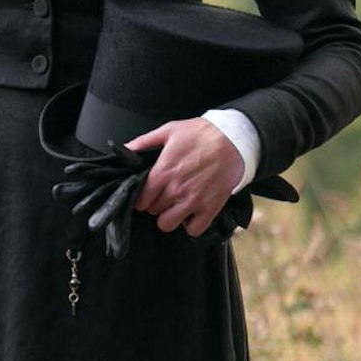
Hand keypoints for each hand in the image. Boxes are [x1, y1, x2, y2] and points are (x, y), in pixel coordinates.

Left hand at [125, 118, 243, 237]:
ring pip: (167, 224)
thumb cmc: (202, 133)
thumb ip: (144, 142)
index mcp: (163, 172)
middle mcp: (176, 190)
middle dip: (155, 204)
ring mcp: (193, 201)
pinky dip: (190, 225)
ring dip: (168, 217)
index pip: (141, 198)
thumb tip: (125, 150)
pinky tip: (191, 213)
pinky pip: (193, 230)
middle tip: (163, 196)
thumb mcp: (169, 131)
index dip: (141, 197)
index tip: (146, 194)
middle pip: (153, 211)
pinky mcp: (210, 208)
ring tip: (174, 206)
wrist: (234, 140)